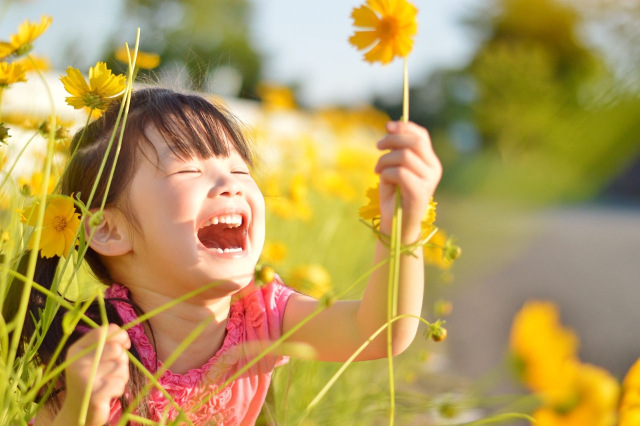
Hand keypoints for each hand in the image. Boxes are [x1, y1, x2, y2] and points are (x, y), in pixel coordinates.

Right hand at [57, 324, 130, 425]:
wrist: (79, 412)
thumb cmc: (92, 380)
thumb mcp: (94, 358)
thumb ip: (107, 344)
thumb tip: (125, 338)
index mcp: (76, 350)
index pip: (103, 331)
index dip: (120, 335)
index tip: (125, 344)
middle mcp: (77, 363)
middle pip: (116, 349)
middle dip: (122, 359)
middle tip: (113, 371)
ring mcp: (84, 379)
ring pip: (120, 367)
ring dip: (121, 376)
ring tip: (107, 383)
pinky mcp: (94, 395)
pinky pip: (120, 383)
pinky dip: (119, 389)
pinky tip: (107, 394)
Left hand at [375, 121, 441, 242]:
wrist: (396, 225)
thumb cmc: (394, 196)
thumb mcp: (394, 168)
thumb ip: (397, 151)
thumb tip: (391, 129)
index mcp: (430, 162)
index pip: (421, 136)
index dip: (404, 127)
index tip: (387, 126)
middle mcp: (434, 170)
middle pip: (414, 142)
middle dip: (392, 140)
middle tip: (378, 146)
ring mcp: (429, 181)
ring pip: (404, 157)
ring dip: (384, 160)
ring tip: (377, 170)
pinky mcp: (420, 192)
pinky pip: (399, 173)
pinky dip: (386, 174)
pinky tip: (383, 181)